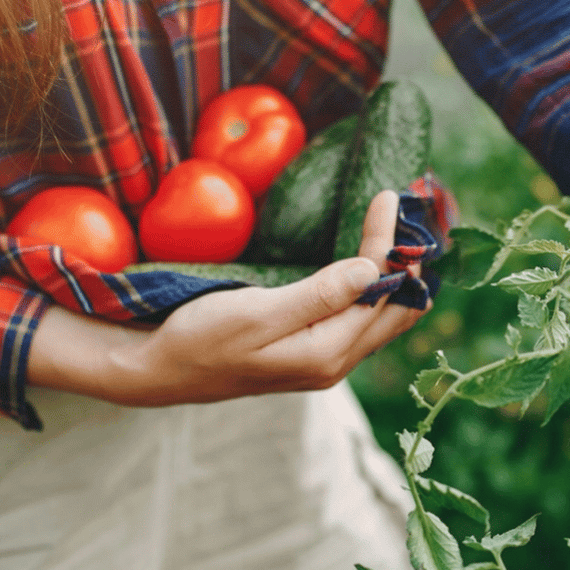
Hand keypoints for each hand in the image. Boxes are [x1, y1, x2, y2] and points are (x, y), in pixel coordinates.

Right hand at [30, 191, 427, 404]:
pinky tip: (372, 266)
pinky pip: (361, 321)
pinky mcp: (312, 353)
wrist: (158, 371)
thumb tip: (371, 271)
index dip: (388, 244)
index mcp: (327, 352)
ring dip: (396, 277)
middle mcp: (335, 362)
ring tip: (400, 233)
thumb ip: (318, 295)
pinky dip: (375, 290)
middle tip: (411, 213)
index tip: (387, 197)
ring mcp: (325, 360)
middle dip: (407, 262)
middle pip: (396, 310)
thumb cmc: (199, 338)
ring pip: (383, 318)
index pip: (380, 292)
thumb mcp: (256, 313)